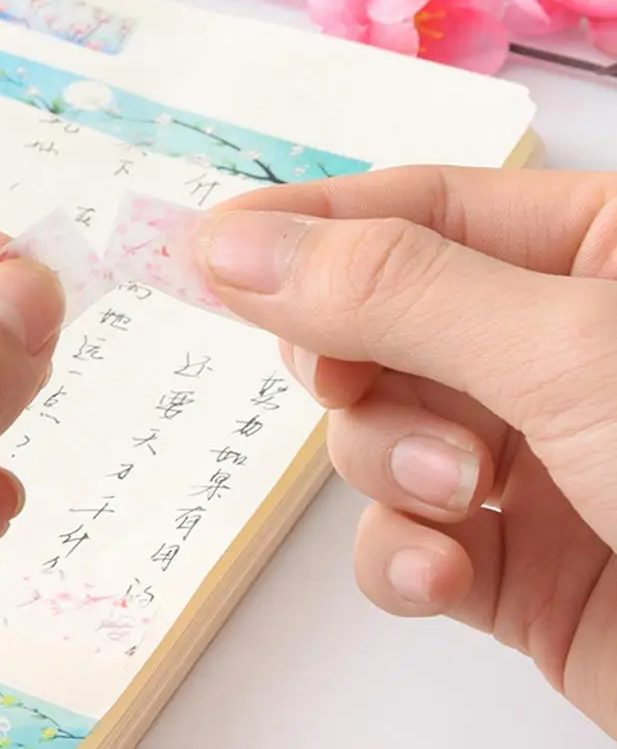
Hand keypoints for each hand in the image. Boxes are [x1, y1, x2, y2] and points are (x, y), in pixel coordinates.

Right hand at [193, 166, 616, 737]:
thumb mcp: (567, 352)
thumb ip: (391, 292)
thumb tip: (234, 247)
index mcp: (594, 252)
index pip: (413, 209)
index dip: (306, 226)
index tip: (203, 247)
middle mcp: (556, 345)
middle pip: (379, 322)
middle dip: (356, 361)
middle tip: (343, 379)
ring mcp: (534, 456)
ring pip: (382, 431)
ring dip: (390, 462)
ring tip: (457, 492)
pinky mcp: (520, 564)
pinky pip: (411, 537)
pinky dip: (404, 554)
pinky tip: (438, 570)